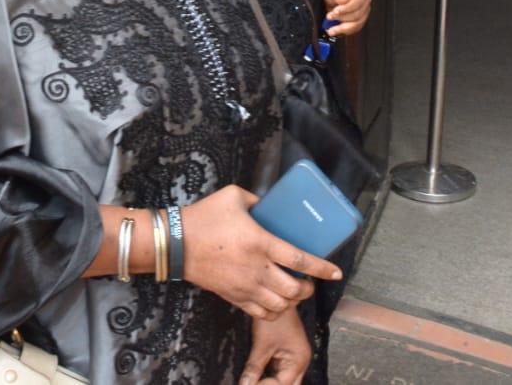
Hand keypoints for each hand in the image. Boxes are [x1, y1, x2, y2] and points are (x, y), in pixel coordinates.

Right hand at [181, 185, 341, 320]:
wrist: (175, 243)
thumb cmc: (204, 217)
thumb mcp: (233, 196)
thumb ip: (257, 200)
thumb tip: (270, 205)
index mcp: (261, 242)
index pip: (300, 260)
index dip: (323, 269)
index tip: (336, 273)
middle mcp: (257, 269)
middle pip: (295, 290)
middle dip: (308, 289)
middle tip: (309, 281)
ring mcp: (245, 286)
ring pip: (280, 305)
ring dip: (292, 301)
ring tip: (293, 292)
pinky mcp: (233, 296)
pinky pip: (261, 314)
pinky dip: (274, 311)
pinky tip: (274, 302)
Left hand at [239, 309, 310, 384]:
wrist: (278, 297)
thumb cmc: (275, 316)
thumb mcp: (262, 344)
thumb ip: (254, 368)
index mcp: (299, 361)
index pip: (281, 384)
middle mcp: (300, 363)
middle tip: (251, 384)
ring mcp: (294, 359)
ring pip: (284, 381)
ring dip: (269, 383)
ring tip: (253, 382)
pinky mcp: (287, 355)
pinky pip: (279, 373)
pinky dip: (269, 377)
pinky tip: (257, 378)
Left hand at [322, 0, 370, 37]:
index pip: (358, 1)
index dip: (347, 8)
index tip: (336, 11)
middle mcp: (365, 2)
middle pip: (357, 14)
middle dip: (342, 18)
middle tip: (330, 17)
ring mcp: (364, 12)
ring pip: (357, 24)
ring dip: (342, 27)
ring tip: (331, 28)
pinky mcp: (360, 21)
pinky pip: (355, 29)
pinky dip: (344, 31)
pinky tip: (335, 30)